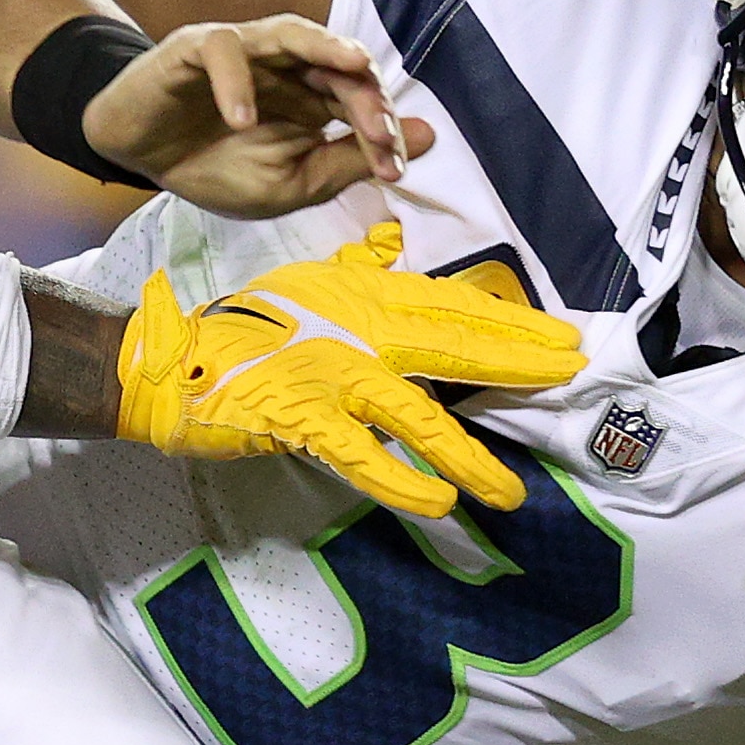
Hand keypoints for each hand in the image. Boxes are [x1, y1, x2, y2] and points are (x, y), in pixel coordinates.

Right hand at [85, 16, 436, 219]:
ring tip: (354, 68)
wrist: (140, 156)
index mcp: (312, 96)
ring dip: (327, 50)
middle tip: (381, 132)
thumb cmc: (214, 166)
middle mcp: (285, 65)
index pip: (361, 98)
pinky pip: (225, 52)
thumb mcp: (289, 182)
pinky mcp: (197, 47)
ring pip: (294, 33)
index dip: (383, 128)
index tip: (395, 167)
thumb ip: (349, 160)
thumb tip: (425, 140)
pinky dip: (237, 85)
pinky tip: (245, 120)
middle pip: (339, 62)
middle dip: (366, 95)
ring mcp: (244, 50)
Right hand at [115, 222, 584, 517]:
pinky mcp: (303, 419)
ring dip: (467, 456)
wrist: (171, 359)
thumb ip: (356, 264)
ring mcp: (332, 376)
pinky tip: (440, 503)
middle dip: (517, 360)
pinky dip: (400, 481)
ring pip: (415, 414)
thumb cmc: (242, 325)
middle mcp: (359, 331)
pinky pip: (359, 455)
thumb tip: (392, 241)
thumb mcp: (304, 281)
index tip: (562, 337)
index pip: (453, 305)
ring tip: (510, 493)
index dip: (511, 321)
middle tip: (573, 371)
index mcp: (364, 296)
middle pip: (454, 344)